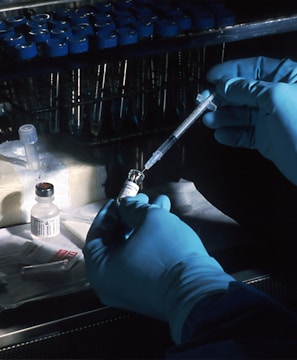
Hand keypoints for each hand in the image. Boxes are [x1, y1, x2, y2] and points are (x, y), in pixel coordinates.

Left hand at [83, 194, 233, 343]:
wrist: (197, 291)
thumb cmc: (167, 252)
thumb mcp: (150, 219)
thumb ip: (132, 207)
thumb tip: (126, 204)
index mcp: (100, 269)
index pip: (97, 234)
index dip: (109, 213)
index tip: (120, 198)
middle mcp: (109, 283)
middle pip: (116, 240)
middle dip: (131, 216)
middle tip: (143, 199)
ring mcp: (128, 290)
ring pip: (133, 248)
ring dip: (145, 224)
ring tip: (160, 203)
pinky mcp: (147, 291)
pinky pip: (142, 261)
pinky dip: (150, 241)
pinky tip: (167, 221)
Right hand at [202, 57, 296, 184]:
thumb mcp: (275, 98)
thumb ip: (247, 89)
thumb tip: (224, 85)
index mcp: (287, 78)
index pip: (255, 67)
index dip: (231, 71)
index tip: (211, 78)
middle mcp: (277, 97)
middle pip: (244, 92)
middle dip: (223, 97)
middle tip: (204, 102)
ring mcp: (271, 119)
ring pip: (241, 114)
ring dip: (223, 117)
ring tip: (208, 121)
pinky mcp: (266, 139)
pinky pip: (244, 134)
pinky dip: (231, 134)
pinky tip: (221, 135)